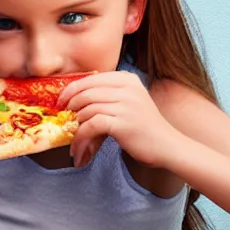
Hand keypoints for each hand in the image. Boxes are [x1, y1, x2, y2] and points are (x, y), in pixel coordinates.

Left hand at [56, 72, 180, 169]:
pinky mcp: (122, 123)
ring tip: (74, 141)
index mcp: (128, 79)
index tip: (62, 102)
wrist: (168, 146)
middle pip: (85, 93)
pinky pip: (90, 127)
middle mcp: (127, 88)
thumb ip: (108, 95)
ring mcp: (126, 105)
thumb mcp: (130, 102)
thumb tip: (73, 99)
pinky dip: (80, 139)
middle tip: (64, 121)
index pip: (90, 79)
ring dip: (75, 128)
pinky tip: (79, 150)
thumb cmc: (146, 127)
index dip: (71, 90)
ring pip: (86, 110)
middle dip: (70, 108)